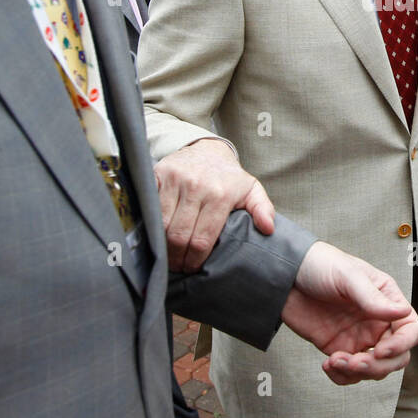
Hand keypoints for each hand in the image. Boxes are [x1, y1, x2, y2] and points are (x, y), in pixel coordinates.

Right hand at [153, 139, 274, 272]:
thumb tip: (268, 229)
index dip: (195, 260)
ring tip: (167, 256)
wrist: (206, 149)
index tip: (192, 268)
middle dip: (177, 258)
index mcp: (221, 194)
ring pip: (162, 225)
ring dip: (162, 246)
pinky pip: (148, 207)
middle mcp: (197, 186)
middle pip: (179, 235)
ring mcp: (175, 180)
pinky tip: (154, 236)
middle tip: (177, 268)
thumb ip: (262, 209)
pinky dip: (149, 225)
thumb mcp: (251, 190)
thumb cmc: (228, 177)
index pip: (203, 238)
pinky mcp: (157, 175)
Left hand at [281, 242, 417, 385]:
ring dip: (357, 373)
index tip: (381, 350)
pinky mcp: (338, 348)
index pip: (411, 329)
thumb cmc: (320, 264)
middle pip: (396, 356)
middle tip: (356, 362)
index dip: (402, 344)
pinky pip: (349, 373)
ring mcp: (358, 337)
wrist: (285, 275)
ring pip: (374, 369)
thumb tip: (402, 312)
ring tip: (335, 361)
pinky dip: (341, 376)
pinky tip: (328, 365)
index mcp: (386, 299)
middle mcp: (377, 321)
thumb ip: (373, 298)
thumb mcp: (348, 275)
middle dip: (378, 365)